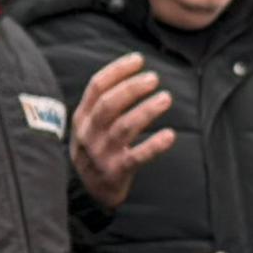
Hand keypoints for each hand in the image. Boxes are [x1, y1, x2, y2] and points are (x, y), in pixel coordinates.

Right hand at [67, 51, 174, 205]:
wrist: (89, 192)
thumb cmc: (96, 149)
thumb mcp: (89, 125)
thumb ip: (102, 103)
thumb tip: (132, 71)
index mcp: (81, 117)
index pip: (97, 86)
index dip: (118, 70)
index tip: (139, 59)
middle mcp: (88, 134)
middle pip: (109, 104)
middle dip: (132, 88)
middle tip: (154, 78)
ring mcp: (101, 154)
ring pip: (123, 127)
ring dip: (146, 111)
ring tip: (166, 99)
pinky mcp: (116, 172)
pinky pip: (136, 157)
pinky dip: (154, 145)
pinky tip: (170, 136)